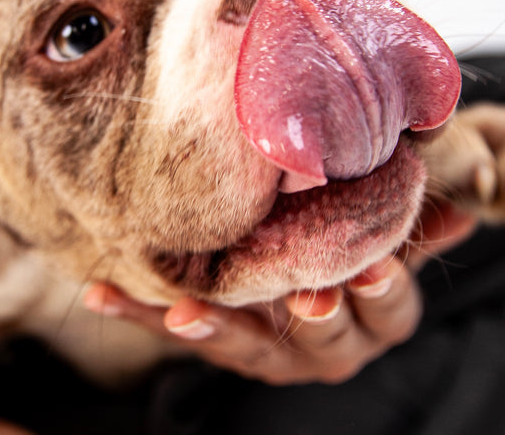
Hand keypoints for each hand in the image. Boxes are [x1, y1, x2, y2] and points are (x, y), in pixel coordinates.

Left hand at [84, 202, 476, 384]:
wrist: (307, 293)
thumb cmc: (352, 255)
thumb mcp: (387, 243)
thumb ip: (415, 230)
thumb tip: (461, 214)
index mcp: (369, 316)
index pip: (387, 310)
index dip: (380, 291)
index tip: (367, 268)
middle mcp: (320, 342)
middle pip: (322, 337)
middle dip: (312, 316)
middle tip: (304, 296)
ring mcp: (264, 348)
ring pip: (243, 344)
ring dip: (215, 327)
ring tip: (185, 314)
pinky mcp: (218, 338)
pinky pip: (175, 327)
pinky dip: (138, 312)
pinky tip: (101, 295)